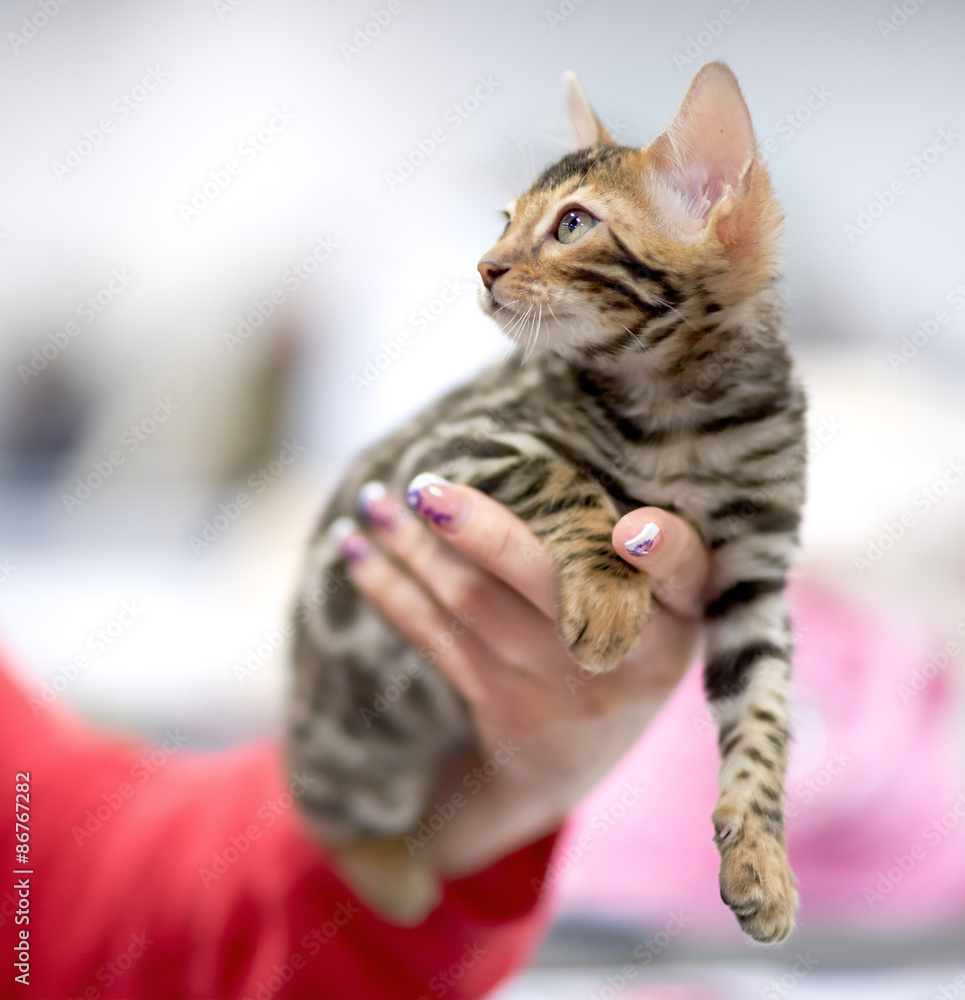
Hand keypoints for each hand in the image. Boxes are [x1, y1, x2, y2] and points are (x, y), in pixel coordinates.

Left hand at [344, 477, 710, 875]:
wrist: (575, 757)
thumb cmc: (621, 644)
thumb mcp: (656, 606)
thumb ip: (627, 546)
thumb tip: (534, 450)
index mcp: (678, 615)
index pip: (684, 574)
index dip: (663, 554)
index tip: (631, 530)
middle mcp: (627, 655)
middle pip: (549, 585)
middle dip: (483, 533)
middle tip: (426, 488)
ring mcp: (561, 688)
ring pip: (475, 606)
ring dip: (415, 550)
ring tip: (374, 501)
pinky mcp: (502, 704)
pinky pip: (436, 637)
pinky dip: (391, 588)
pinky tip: (355, 550)